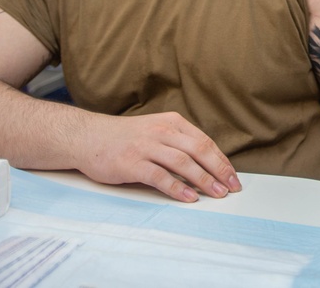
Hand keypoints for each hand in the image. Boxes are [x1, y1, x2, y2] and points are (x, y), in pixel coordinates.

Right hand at [74, 111, 241, 202]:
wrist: (87, 137)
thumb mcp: (155, 130)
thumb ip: (178, 142)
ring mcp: (146, 147)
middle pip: (198, 150)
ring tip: (217, 193)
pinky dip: (177, 188)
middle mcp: (161, 132)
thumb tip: (206, 163)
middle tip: (232, 187)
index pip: (204, 141)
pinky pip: (160, 176)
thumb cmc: (124, 137)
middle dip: (219, 170)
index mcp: (171, 122)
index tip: (233, 176)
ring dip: (203, 180)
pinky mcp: (132, 163)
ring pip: (183, 163)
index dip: (221, 160)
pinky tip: (189, 198)